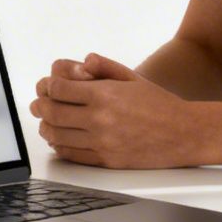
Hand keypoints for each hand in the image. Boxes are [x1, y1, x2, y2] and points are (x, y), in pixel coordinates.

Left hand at [27, 53, 198, 168]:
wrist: (184, 134)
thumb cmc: (159, 104)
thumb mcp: (133, 78)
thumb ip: (105, 67)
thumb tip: (83, 61)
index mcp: (104, 94)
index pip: (59, 89)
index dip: (47, 86)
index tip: (46, 85)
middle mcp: (100, 119)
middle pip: (52, 113)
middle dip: (40, 106)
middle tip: (37, 104)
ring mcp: (102, 142)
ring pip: (57, 136)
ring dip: (46, 127)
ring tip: (46, 122)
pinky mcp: (106, 161)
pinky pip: (71, 155)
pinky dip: (59, 146)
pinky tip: (60, 139)